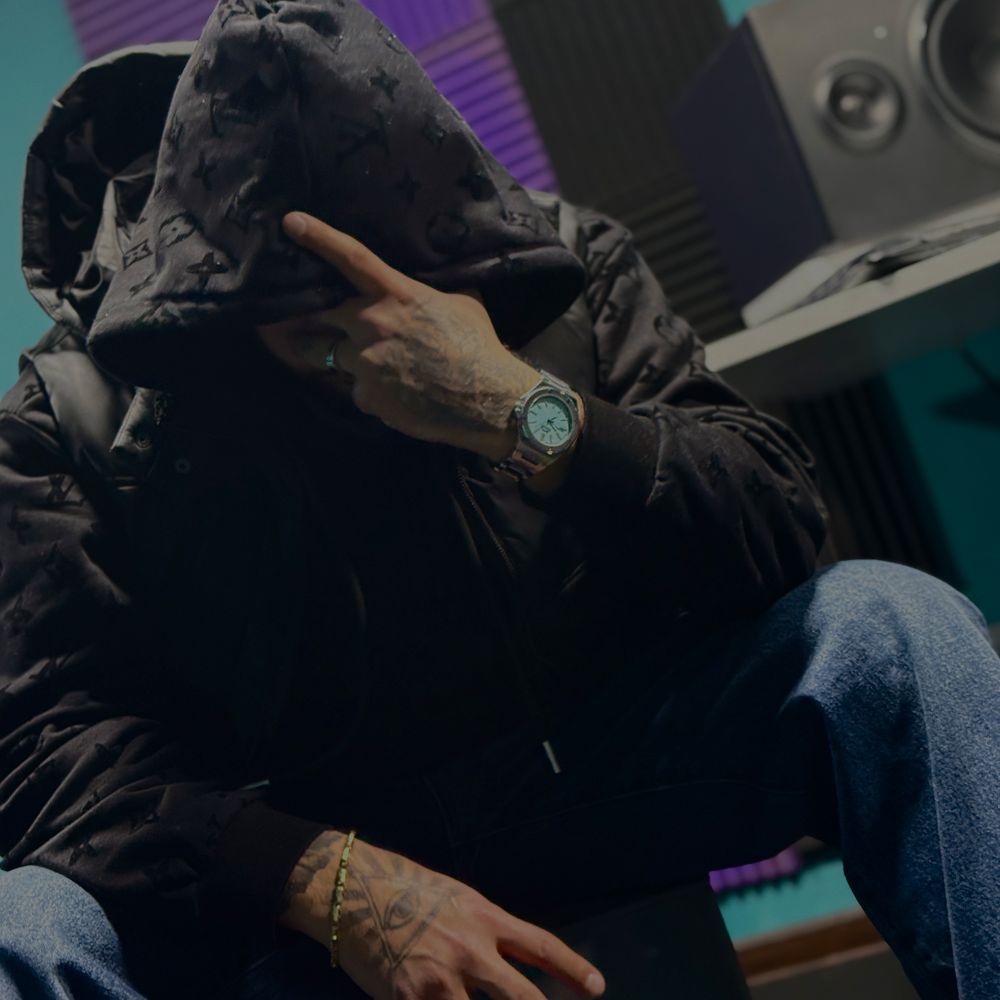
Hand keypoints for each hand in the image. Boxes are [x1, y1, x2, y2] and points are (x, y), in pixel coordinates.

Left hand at [258, 212, 539, 461]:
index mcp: (396, 295)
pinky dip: (373, 394)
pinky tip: (398, 397)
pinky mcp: (368, 398)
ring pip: (334, 359)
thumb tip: (439, 284)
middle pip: (320, 317)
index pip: (352, 258)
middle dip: (318, 323)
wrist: (487, 400)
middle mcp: (372, 325)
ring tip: (375, 371)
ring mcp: (365, 363)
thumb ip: (436, 292)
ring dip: (348, 362)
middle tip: (319, 328)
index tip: (292, 222)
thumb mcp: (464, 304)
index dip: (319, 238)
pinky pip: (359, 393)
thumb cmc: (479, 347)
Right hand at [279, 831, 605, 999]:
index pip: (541, 946)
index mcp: (485, 918)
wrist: (357, 892)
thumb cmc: (408, 890)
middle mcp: (471, 950)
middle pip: (524, 999)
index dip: (574, 968)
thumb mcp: (459, 900)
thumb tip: (514, 962)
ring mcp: (442, 980)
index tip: (597, 987)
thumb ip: (487, 932)